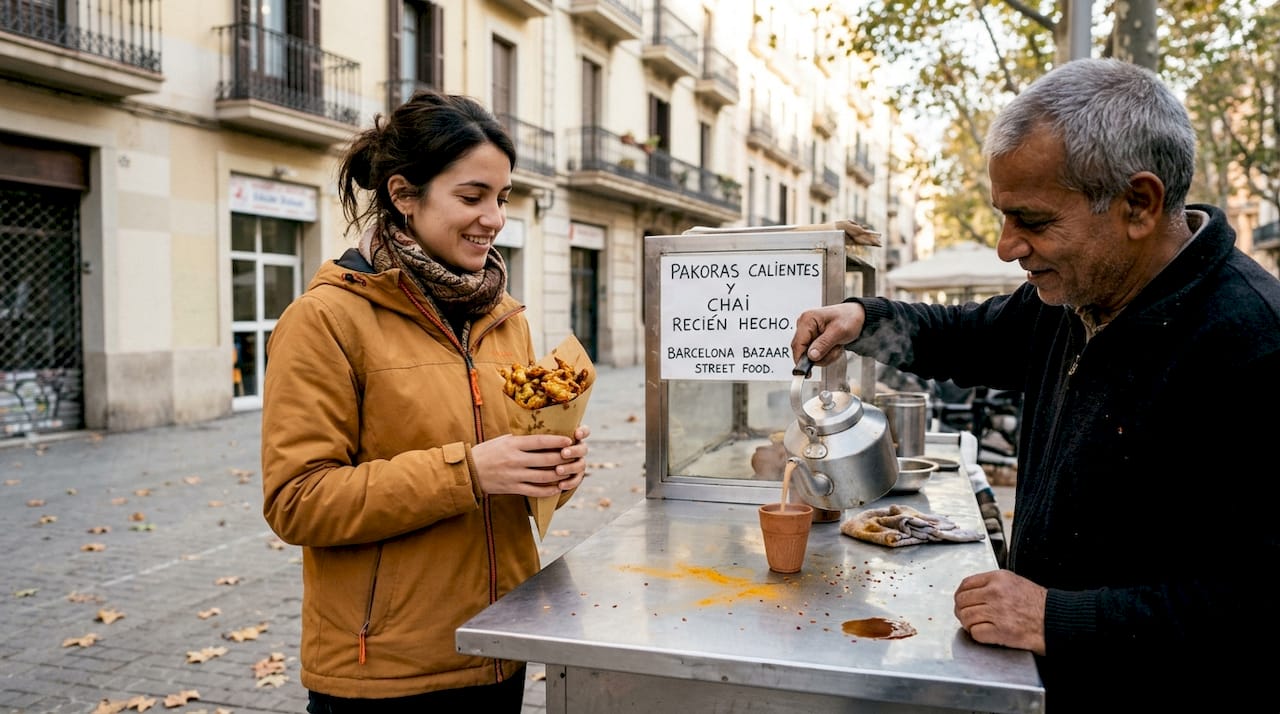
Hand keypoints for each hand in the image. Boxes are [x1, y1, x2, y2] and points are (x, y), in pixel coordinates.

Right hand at [470, 425, 590, 497]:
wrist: (468, 471)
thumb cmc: (487, 452)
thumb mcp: (503, 440)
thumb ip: (521, 440)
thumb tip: (543, 438)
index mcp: (512, 444)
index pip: (540, 441)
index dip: (556, 441)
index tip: (569, 440)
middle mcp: (515, 460)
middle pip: (545, 459)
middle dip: (563, 458)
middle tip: (574, 456)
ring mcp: (514, 475)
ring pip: (543, 476)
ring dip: (559, 474)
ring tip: (569, 471)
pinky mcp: (512, 488)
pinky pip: (535, 491)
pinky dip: (548, 490)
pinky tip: (557, 487)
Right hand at [790, 302, 865, 366]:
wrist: (857, 317)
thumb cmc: (849, 318)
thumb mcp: (839, 332)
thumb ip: (824, 344)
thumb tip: (811, 356)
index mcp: (807, 320)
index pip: (797, 344)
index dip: (800, 360)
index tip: (806, 373)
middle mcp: (804, 326)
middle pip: (803, 352)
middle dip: (820, 356)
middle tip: (834, 351)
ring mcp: (808, 334)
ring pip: (810, 356)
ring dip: (826, 356)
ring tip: (836, 346)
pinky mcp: (812, 340)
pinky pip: (815, 355)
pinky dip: (827, 355)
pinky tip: (834, 347)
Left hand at [953, 569, 1046, 654]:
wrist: (1056, 620)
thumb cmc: (1039, 604)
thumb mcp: (1014, 582)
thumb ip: (992, 584)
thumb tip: (971, 593)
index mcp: (998, 578)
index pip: (965, 584)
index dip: (960, 595)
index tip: (962, 602)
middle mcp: (995, 592)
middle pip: (961, 601)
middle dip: (961, 611)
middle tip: (967, 617)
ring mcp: (997, 612)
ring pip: (966, 617)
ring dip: (968, 624)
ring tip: (977, 626)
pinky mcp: (1001, 630)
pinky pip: (975, 633)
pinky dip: (977, 635)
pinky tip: (985, 633)